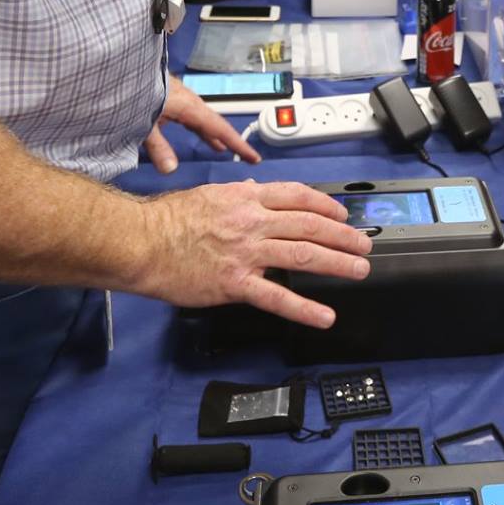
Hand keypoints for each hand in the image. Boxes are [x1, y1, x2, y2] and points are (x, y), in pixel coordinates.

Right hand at [130, 179, 373, 327]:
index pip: (298, 196)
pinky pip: (277, 297)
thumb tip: (255, 188)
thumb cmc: (166, 219)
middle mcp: (252, 222)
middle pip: (310, 225)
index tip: (342, 215)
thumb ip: (237, 194)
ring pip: (303, 255)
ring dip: (337, 263)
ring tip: (359, 270)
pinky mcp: (235, 284)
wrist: (140, 242)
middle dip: (343, 235)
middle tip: (364, 244)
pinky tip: (324, 316)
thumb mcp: (208, 194)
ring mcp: (246, 253)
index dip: (326, 206)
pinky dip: (305, 308)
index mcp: (246, 197)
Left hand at [140, 75, 262, 172]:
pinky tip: (200, 135)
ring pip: (203, 120)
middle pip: (215, 124)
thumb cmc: (134, 90)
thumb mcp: (144, 123)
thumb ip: (158, 147)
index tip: (254, 157)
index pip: (219, 128)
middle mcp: (189, 101)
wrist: (125, 66)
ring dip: (213, 135)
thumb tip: (171, 170)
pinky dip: (200, 128)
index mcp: (189, 106)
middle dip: (231, 141)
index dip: (238, 144)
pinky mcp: (171, 98)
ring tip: (222, 149)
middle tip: (246, 156)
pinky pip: (192, 117)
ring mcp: (181, 98)